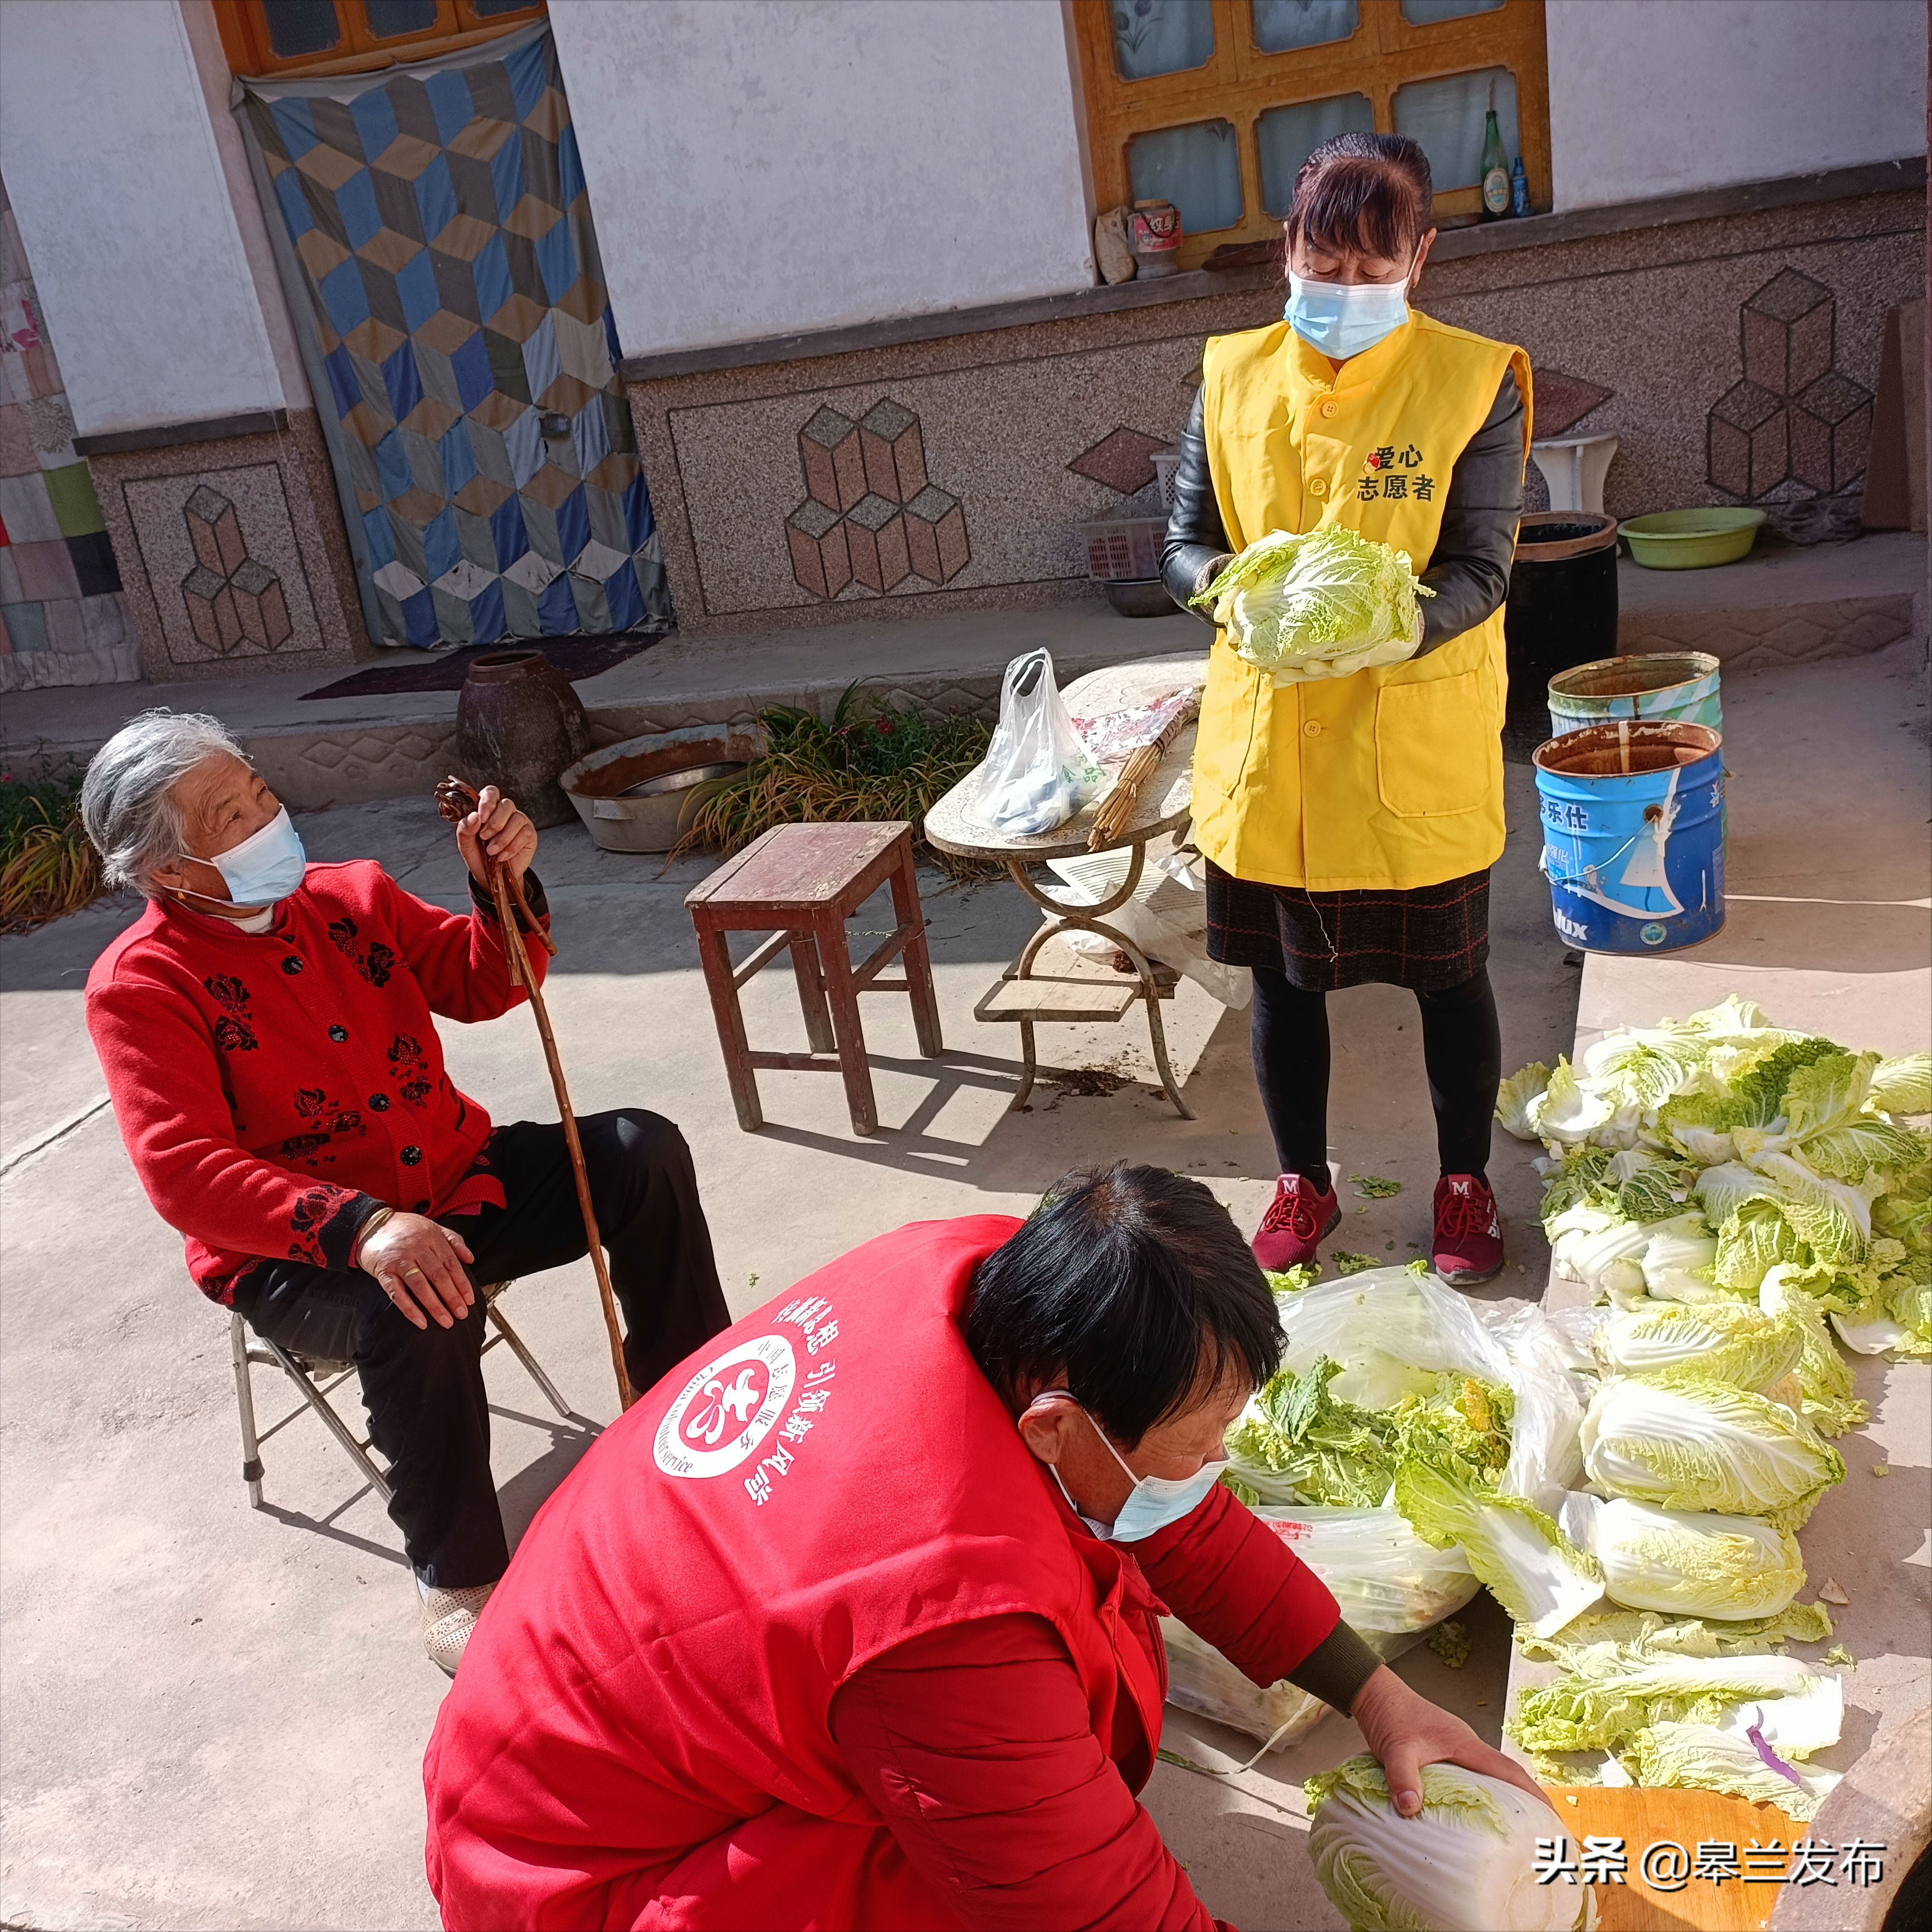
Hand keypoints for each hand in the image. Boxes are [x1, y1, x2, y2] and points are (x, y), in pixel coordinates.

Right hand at [357, 1212, 475, 1329]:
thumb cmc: (404, 1228)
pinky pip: (397, 1293)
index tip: (469, 1299)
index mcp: (431, 1238)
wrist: (371, 1224)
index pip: (451, 1263)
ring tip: (446, 1321)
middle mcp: (417, 1249)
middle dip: (452, 1297)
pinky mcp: (384, 1272)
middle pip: (438, 1276)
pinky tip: (420, 1321)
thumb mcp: (432, 1227)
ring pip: (420, 1286)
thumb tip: (470, 1258)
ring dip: (435, 1306)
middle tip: (461, 1314)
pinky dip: (409, 1309)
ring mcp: (400, 1261)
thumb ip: (453, 1240)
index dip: (462, 1283)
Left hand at [455, 785, 536, 890]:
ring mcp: (519, 822)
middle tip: (484, 837)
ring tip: (492, 851)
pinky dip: (511, 847)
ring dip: (503, 837)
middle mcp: (505, 812)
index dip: (487, 802)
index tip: (481, 818)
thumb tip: (474, 816)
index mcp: (488, 808)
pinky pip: (524, 834)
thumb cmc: (479, 856)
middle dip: (494, 823)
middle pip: (506, 804)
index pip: (491, 792)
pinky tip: (502, 856)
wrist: (492, 877)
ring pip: (517, 819)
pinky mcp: (529, 834)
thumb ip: (465, 829)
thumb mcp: (465, 844)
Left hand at [1350, 1665, 1553, 1818]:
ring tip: (1519, 1833)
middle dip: (1530, 1804)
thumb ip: (1402, 1777)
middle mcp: (1468, 1746)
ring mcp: (1457, 1748)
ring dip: (1507, 1799)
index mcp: (1467, 1744)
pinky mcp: (1445, 1752)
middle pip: (1509, 1776)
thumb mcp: (1395, 1748)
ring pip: (1492, 1777)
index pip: (1511, 1772)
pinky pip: (1474, 1777)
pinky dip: (1484, 1795)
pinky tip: (1478, 1815)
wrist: (1375, 1693)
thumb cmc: (1390, 1715)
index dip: (1535, 1797)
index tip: (1555, 1821)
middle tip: (1544, 1836)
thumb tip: (1410, 1809)